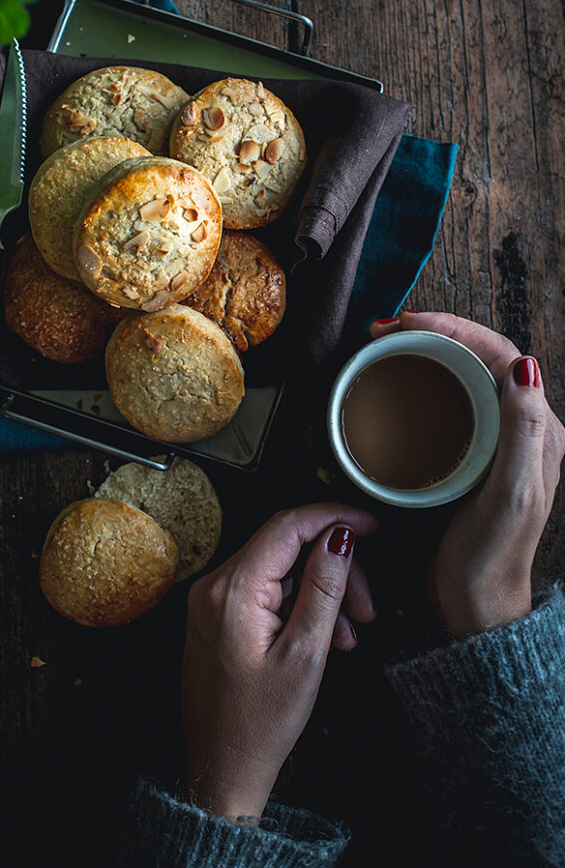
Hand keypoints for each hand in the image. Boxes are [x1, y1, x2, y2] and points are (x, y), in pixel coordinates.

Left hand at [180, 503, 378, 822]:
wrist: (221, 767)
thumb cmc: (260, 723)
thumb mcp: (305, 654)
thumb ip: (323, 588)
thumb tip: (340, 537)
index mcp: (232, 589)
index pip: (287, 526)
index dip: (334, 517)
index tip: (370, 524)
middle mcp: (215, 584)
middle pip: (286, 547)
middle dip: (334, 568)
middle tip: (367, 606)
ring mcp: (213, 599)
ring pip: (280, 569)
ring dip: (321, 590)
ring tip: (352, 632)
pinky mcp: (218, 614)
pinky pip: (266, 590)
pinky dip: (299, 604)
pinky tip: (327, 636)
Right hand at [371, 311, 564, 637]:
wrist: (476, 602)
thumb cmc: (493, 556)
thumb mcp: (512, 495)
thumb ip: (524, 432)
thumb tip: (524, 366)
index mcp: (537, 430)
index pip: (499, 354)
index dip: (454, 328)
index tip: (408, 322)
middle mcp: (518, 428)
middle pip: (478, 356)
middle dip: (434, 330)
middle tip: (387, 328)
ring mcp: (492, 439)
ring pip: (461, 374)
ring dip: (425, 350)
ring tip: (387, 344)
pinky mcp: (467, 453)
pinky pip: (447, 400)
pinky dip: (420, 379)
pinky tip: (397, 382)